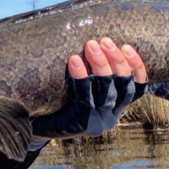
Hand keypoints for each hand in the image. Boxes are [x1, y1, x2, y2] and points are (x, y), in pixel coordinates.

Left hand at [30, 38, 147, 139]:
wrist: (31, 129)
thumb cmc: (55, 102)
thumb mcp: (78, 90)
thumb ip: (91, 74)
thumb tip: (94, 39)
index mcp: (114, 108)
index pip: (137, 89)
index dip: (136, 67)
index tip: (128, 46)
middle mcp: (110, 117)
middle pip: (124, 87)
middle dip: (116, 61)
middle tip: (104, 40)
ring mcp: (98, 122)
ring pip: (107, 92)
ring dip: (101, 65)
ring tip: (91, 45)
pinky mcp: (81, 123)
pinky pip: (85, 97)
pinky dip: (81, 77)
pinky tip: (74, 59)